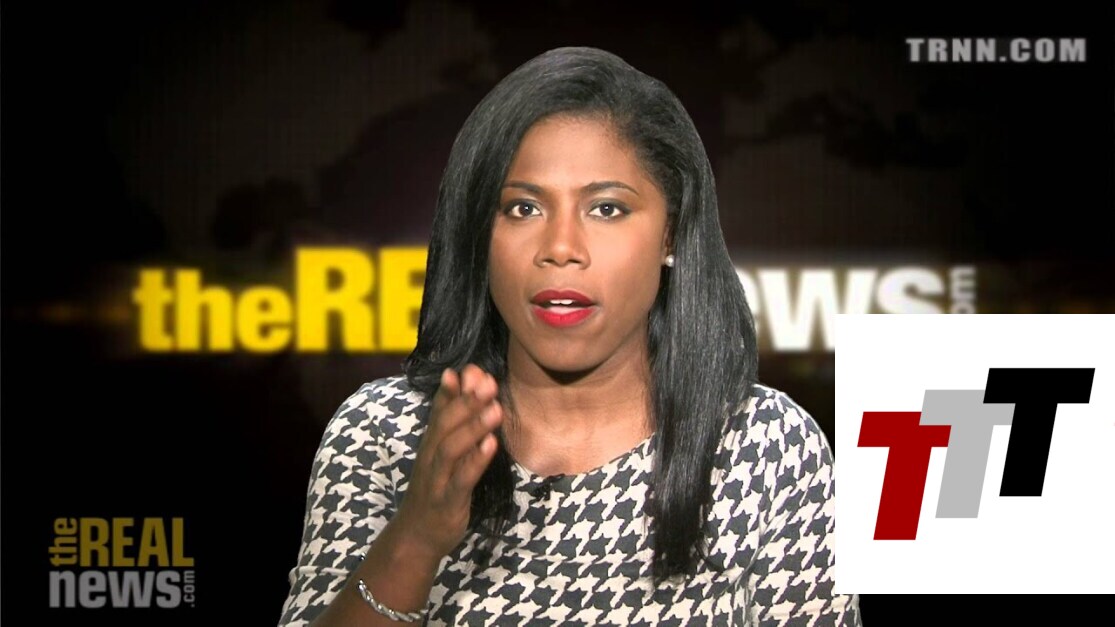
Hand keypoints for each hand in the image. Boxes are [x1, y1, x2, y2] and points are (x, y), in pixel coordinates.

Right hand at [394, 364, 502, 560]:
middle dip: (467, 402)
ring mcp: (437, 478)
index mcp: (431, 444)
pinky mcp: (447, 500)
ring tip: (495, 408)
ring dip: (473, 426)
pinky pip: (462, 478)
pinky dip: (476, 460)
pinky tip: (492, 445)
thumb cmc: (435, 491)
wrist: (415, 538)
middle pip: (445, 424)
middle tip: (488, 381)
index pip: (439, 410)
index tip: (472, 368)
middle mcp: (431, 457)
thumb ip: (453, 427)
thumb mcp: (442, 456)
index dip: (453, 389)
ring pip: (451, 448)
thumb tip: (462, 392)